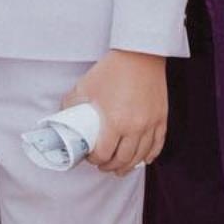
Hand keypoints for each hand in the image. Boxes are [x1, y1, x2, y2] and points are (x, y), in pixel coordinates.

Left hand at [79, 46, 166, 173]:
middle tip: (103, 166)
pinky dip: (149, 155)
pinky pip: (157, 144)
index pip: (104, 153)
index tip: (90, 157)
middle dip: (110, 166)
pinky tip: (143, 160)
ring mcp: (150, 124)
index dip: (94, 159)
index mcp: (115, 122)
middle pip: (122, 159)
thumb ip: (72, 103)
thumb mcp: (85, 86)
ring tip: (120, 168)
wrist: (140, 54)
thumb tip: (62, 116)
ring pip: (141, 156)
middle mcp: (135, 127)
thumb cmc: (112, 69)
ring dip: (129, 166)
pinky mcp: (161, 118)